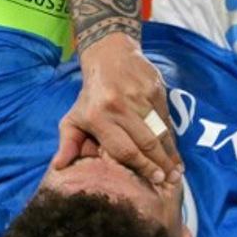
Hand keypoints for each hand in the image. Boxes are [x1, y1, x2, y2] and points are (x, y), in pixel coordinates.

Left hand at [52, 32, 181, 183]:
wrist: (110, 55)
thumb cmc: (91, 94)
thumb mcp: (73, 117)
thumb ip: (68, 143)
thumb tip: (59, 167)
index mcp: (98, 118)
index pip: (123, 148)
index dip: (141, 166)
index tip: (154, 180)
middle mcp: (119, 108)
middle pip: (145, 142)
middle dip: (159, 164)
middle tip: (170, 181)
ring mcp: (140, 98)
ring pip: (159, 131)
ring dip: (170, 153)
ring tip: (178, 171)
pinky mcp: (155, 90)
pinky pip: (166, 118)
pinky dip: (172, 136)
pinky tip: (176, 151)